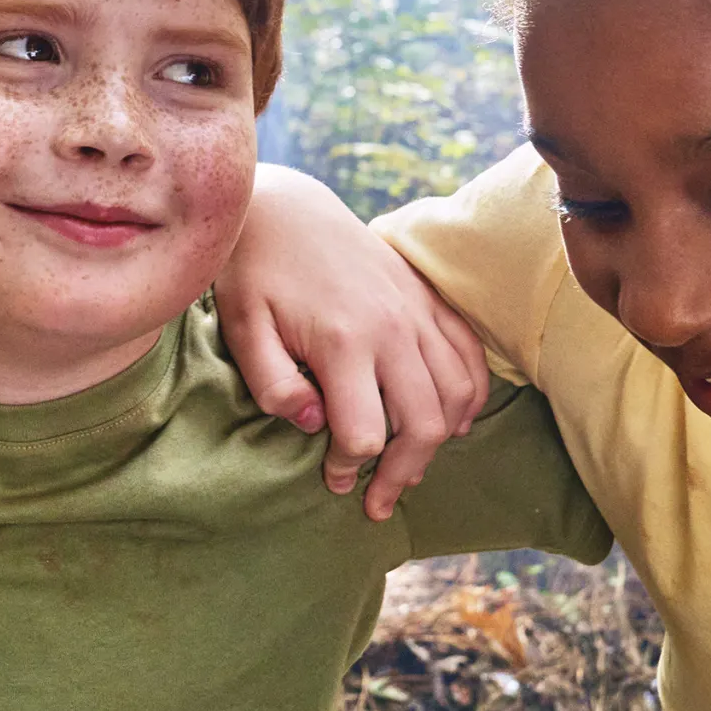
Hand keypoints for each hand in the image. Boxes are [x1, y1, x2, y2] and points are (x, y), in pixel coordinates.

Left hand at [217, 167, 488, 519]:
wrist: (286, 208)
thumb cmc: (254, 272)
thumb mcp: (241, 328)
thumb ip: (272, 385)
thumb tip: (314, 425)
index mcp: (343, 342)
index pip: (366, 434)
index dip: (351, 468)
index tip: (333, 480)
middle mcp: (392, 328)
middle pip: (423, 424)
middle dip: (403, 474)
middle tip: (378, 502)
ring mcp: (417, 312)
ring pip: (456, 396)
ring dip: (440, 442)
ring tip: (409, 468)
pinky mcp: (428, 299)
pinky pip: (469, 358)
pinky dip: (469, 397)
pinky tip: (452, 423)